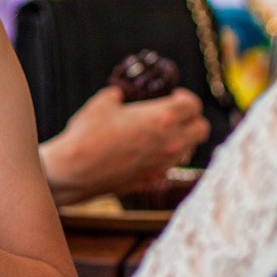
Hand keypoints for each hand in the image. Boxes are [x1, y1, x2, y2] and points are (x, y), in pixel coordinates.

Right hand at [39, 86, 209, 205]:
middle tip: (177, 115)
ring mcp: (164, 164)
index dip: (186, 98)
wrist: (74, 170)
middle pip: (202, 129)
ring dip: (181, 140)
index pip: (194, 106)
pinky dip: (165, 158)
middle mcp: (171, 142)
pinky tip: (147, 153)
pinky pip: (170, 167)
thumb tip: (120, 96)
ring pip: (189, 150)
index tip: (175, 96)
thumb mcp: (102, 103)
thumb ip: (117, 96)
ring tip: (161, 134)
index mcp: (162, 117)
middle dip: (193, 119)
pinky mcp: (153, 180)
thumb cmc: (87, 133)